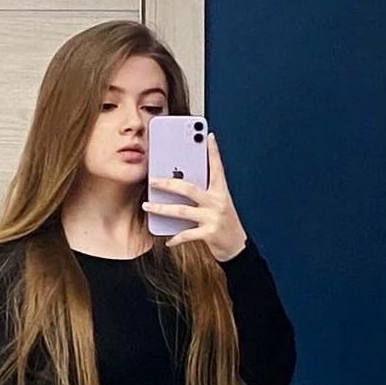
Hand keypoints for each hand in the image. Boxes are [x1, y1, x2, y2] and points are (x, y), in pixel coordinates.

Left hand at [143, 132, 247, 261]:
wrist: (238, 248)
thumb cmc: (224, 224)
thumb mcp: (219, 205)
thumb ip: (204, 194)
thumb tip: (180, 185)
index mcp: (221, 192)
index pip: (217, 167)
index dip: (213, 151)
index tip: (208, 136)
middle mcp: (218, 202)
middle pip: (189, 188)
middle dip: (168, 183)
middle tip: (152, 180)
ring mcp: (213, 217)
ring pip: (182, 211)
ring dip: (162, 209)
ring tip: (147, 206)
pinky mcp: (209, 234)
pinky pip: (186, 234)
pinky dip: (175, 238)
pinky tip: (168, 239)